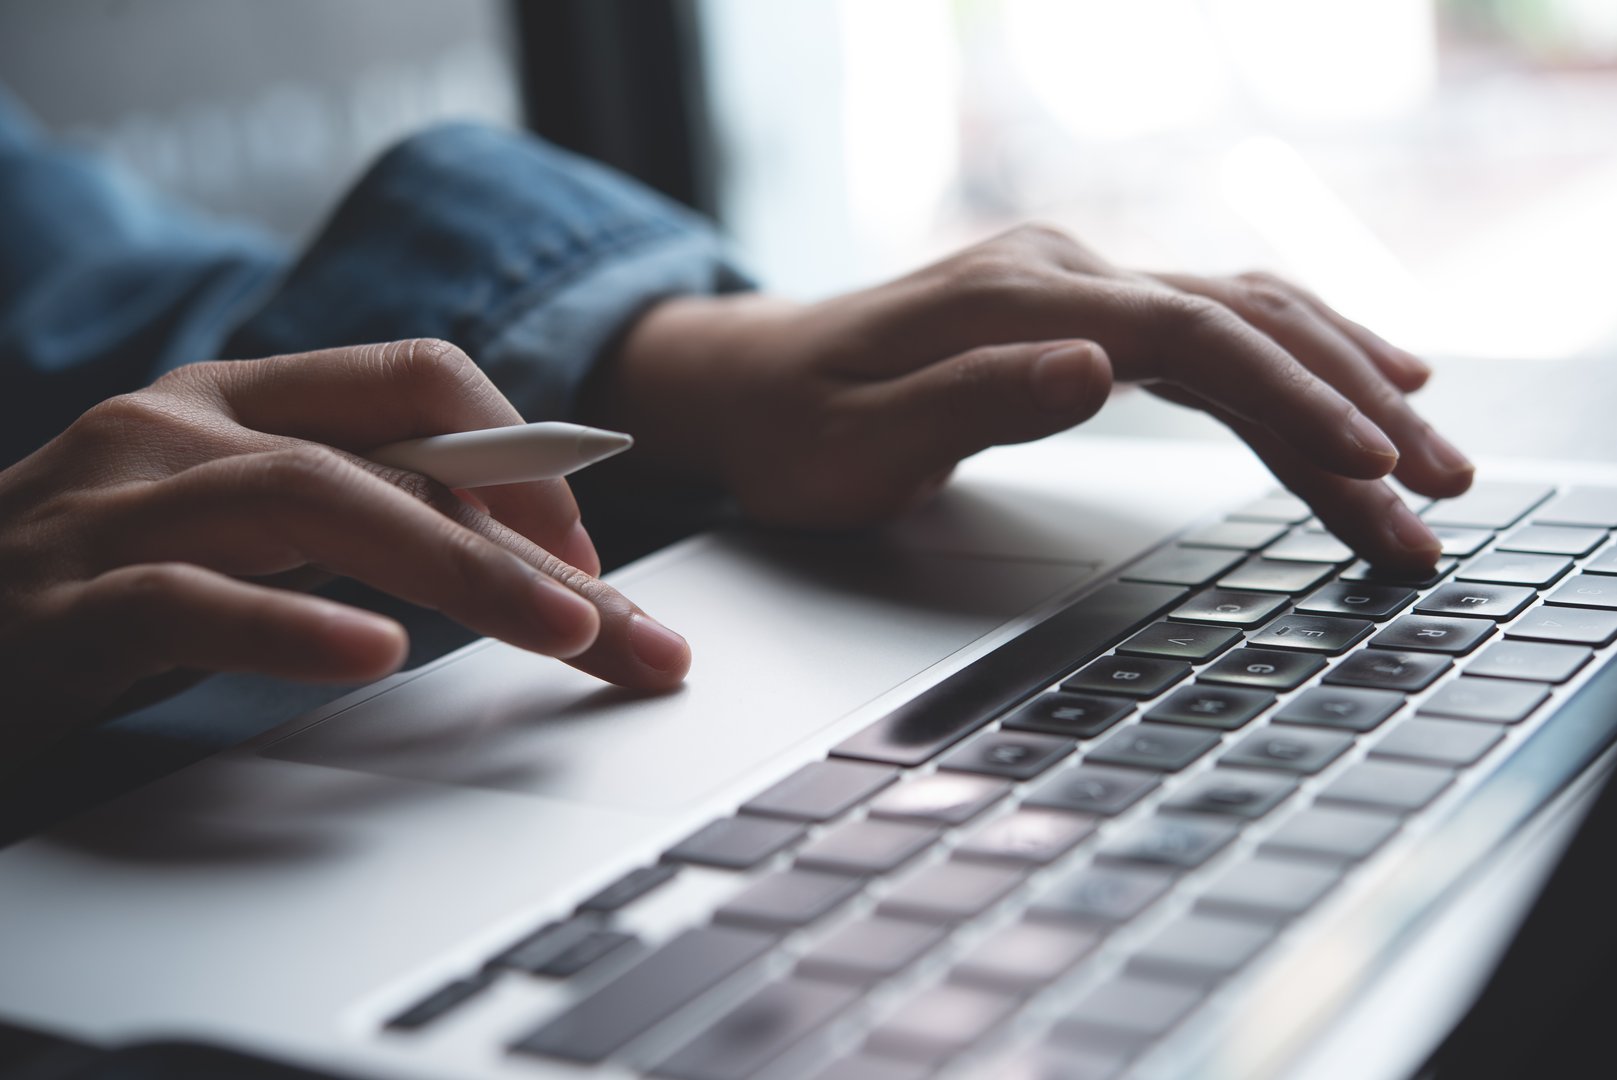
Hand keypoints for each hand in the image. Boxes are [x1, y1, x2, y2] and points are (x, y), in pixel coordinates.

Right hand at [0, 339, 689, 759]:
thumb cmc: (96, 580)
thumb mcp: (238, 528)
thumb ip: (352, 515)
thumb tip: (516, 547)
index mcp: (237, 398)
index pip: (416, 378)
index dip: (521, 450)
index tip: (590, 554)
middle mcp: (180, 425)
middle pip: (393, 451)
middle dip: (528, 536)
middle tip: (627, 628)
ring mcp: (115, 503)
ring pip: (313, 502)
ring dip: (454, 567)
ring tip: (557, 631)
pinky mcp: (60, 600)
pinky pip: (188, 596)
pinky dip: (289, 623)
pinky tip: (373, 653)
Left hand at [591, 225, 1468, 566]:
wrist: (743, 385)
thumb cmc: (792, 429)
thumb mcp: (858, 441)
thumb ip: (975, 402)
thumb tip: (1100, 368)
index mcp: (1018, 300)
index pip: (1191, 339)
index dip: (1289, 400)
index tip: (1366, 466)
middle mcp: (1061, 274)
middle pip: (1242, 321)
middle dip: (1349, 403)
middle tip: (1439, 489)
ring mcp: (1075, 285)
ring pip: (1242, 317)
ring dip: (1338, 381)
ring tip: (1424, 452)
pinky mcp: (1078, 313)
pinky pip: (1209, 330)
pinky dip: (1286, 362)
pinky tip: (1343, 385)